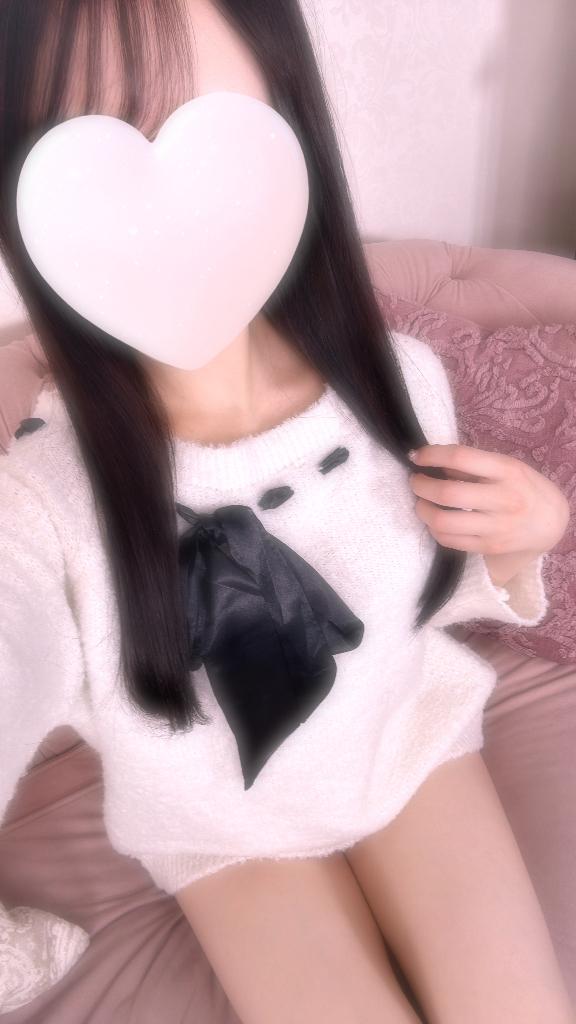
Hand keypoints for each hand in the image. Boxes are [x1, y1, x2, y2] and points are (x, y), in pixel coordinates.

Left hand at [408, 444, 569, 557]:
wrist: (551, 522)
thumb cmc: (523, 487)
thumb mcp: (507, 467)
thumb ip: (474, 464)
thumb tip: (432, 461)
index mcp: (507, 471)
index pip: (461, 457)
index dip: (432, 455)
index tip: (417, 456)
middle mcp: (503, 499)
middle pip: (448, 493)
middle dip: (421, 485)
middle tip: (415, 481)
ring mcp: (496, 527)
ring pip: (443, 521)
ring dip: (422, 510)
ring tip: (421, 502)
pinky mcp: (489, 547)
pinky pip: (449, 540)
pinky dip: (434, 528)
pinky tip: (435, 520)